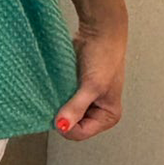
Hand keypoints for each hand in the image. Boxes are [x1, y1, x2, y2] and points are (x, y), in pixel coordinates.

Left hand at [54, 16, 127, 140]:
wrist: (99, 32)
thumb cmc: (104, 56)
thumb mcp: (92, 86)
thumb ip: (76, 108)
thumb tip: (62, 125)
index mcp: (108, 116)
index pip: (80, 133)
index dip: (67, 125)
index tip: (58, 113)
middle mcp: (97, 111)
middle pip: (71, 125)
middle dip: (63, 115)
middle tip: (59, 99)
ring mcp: (85, 101)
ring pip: (64, 113)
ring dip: (58, 105)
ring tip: (59, 92)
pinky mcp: (74, 91)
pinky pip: (60, 101)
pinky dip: (56, 97)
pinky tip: (55, 89)